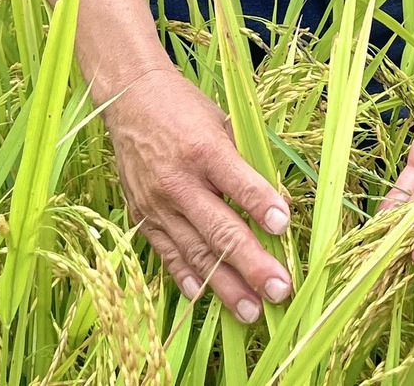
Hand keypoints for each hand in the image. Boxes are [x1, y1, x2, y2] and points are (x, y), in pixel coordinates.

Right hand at [102, 64, 293, 319]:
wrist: (129, 102)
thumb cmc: (184, 109)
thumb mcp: (221, 120)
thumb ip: (244, 160)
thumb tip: (274, 200)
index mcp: (203, 150)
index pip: (237, 182)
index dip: (261, 205)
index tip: (283, 227)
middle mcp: (178, 182)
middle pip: (219, 229)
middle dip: (252, 264)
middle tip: (278, 290)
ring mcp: (157, 204)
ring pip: (195, 252)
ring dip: (225, 285)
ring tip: (251, 310)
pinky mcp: (142, 217)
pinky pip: (168, 254)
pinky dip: (188, 277)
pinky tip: (206, 296)